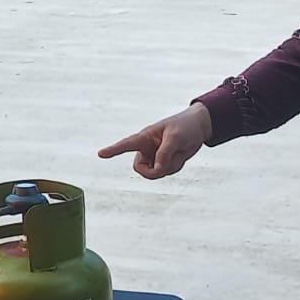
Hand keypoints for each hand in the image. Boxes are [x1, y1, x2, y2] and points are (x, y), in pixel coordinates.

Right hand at [97, 103, 213, 179]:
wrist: (199, 127)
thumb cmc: (185, 126)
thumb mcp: (176, 138)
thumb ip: (164, 154)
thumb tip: (157, 170)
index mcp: (145, 137)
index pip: (126, 144)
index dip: (113, 150)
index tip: (100, 154)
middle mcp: (147, 148)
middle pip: (141, 168)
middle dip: (153, 171)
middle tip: (164, 168)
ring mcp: (155, 156)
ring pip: (156, 172)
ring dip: (170, 166)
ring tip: (178, 151)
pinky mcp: (164, 162)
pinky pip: (166, 172)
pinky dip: (175, 167)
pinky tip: (180, 155)